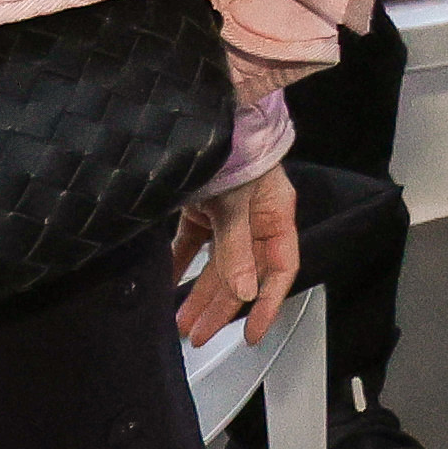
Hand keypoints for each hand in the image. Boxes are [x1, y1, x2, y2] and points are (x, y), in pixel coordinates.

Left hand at [171, 166, 299, 342]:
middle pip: (242, 273)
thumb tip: (242, 293)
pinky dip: (181, 265)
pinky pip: (193, 245)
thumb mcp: (235, 204)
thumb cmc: (235, 152)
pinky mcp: (204, 208)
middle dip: (220, 307)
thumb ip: (237, 249)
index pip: (279, 270)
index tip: (251, 335)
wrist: (211, 113)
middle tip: (199, 335)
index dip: (267, 304)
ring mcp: (229, 214)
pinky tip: (168, 286)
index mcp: (276, 216)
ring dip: (199, 293)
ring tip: (180, 323)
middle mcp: (256, 219)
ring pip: (217, 263)